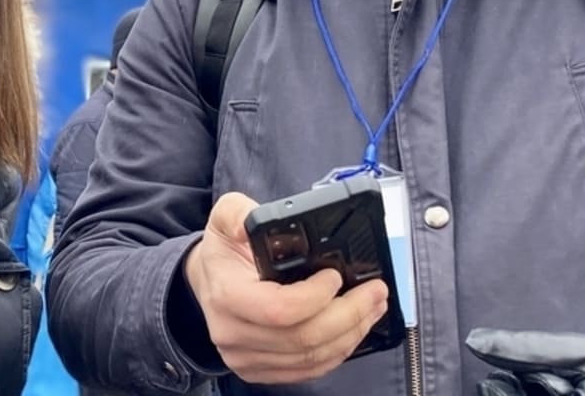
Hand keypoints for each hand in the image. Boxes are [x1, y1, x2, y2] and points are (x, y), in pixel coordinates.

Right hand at [183, 192, 388, 384]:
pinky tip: (354, 330)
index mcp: (227, 295)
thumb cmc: (224, 250)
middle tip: (376, 292)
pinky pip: (308, 371)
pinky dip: (338, 352)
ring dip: (351, 333)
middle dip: (350, 315)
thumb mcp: (225, 218)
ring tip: (374, 307)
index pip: (280, 309)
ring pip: (311, 358)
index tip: (335, 276)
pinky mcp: (259, 371)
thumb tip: (256, 221)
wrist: (208, 281)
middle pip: (303, 339)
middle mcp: (233, 333)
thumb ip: (238, 211)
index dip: (316, 297)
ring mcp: (246, 358)